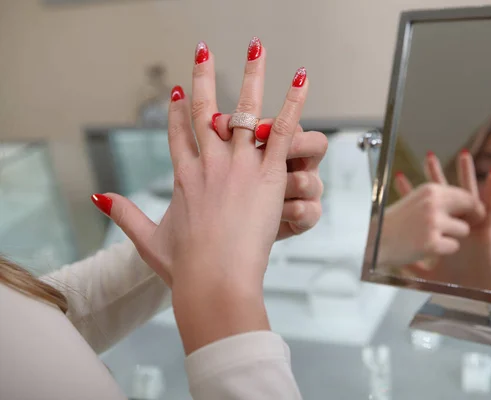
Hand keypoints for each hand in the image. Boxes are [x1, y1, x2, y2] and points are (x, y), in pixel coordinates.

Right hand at [91, 39, 311, 351]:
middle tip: (203, 52)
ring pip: (245, 110)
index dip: (174, 110)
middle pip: (204, 111)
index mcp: (183, 178)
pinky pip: (283, 130)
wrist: (214, 282)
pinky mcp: (266, 174)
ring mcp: (237, 165)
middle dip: (203, 79)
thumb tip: (98, 198)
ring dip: (252, 76)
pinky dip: (294, 104)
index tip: (174, 87)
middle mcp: (208, 164)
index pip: (178, 135)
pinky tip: (301, 79)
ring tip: (256, 47)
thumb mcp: (148, 241)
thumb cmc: (185, 269)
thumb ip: (124, 215)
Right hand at [377, 182, 483, 267]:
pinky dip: (444, 250)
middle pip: (470, 209)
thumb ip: (439, 199)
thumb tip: (465, 200)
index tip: (476, 214)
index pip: (465, 194)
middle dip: (470, 219)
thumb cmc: (395, 222)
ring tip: (434, 238)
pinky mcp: (431, 243)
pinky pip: (453, 246)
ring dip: (454, 236)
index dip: (474, 205)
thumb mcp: (416, 201)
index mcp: (430, 190)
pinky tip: (429, 248)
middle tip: (464, 229)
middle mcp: (433, 203)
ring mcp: (432, 223)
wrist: (374, 241)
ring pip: (463, 230)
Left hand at [395, 152, 490, 293]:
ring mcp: (472, 225)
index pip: (424, 207)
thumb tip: (394, 263)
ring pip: (469, 195)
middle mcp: (457, 224)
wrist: (478, 296)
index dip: (412, 192)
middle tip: (428, 156)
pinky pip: (490, 208)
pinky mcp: (487, 231)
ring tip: (463, 155)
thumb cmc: (458, 285)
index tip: (398, 176)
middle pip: (446, 194)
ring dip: (466, 175)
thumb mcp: (428, 274)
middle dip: (436, 175)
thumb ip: (414, 266)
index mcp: (441, 231)